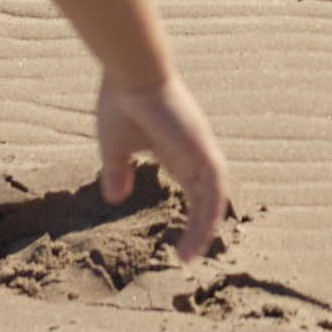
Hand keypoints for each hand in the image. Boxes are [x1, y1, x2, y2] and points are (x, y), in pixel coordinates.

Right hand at [97, 71, 229, 266]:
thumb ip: (118, 171)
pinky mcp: (202, 147)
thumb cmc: (122, 101)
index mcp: (179, 153)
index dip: (191, 220)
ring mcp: (201, 150)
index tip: (179, 248)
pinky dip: (211, 211)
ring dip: (205, 228)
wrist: (130, 73)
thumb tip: (116, 198)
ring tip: (189, 256)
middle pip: (208, 200)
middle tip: (188, 258)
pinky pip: (215, 186)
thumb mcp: (115, 147)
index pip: (195, 193)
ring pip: (214, 198)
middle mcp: (195, 154)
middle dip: (200, 230)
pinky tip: (200, 234)